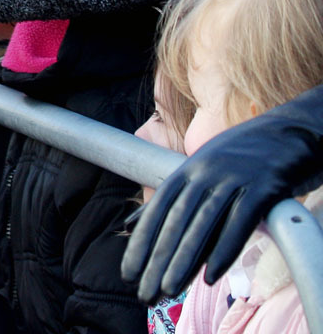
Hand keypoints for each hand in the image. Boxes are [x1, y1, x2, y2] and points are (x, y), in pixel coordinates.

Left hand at [122, 83, 322, 300]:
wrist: (293, 130)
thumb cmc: (246, 157)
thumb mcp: (204, 170)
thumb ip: (172, 198)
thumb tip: (131, 225)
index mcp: (189, 170)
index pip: (158, 210)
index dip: (141, 242)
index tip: (127, 272)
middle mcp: (206, 172)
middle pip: (175, 221)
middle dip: (156, 259)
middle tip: (144, 292)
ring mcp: (234, 178)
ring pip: (202, 224)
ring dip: (184, 260)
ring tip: (169, 288)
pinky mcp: (264, 186)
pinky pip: (240, 222)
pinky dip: (224, 249)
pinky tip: (211, 275)